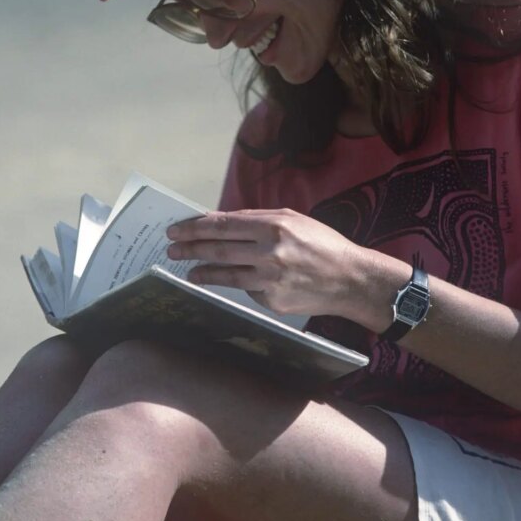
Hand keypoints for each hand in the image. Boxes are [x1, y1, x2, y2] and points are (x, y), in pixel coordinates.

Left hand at [166, 209, 369, 317]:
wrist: (349, 279)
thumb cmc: (322, 244)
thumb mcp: (292, 219)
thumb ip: (256, 219)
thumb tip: (220, 221)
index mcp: (274, 226)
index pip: (223, 226)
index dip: (195, 227)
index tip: (176, 229)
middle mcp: (270, 252)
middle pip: (218, 249)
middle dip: (190, 248)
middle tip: (172, 248)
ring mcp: (270, 280)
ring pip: (225, 274)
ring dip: (201, 270)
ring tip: (188, 269)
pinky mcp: (272, 301)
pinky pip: (245, 290)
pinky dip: (232, 283)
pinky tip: (220, 281)